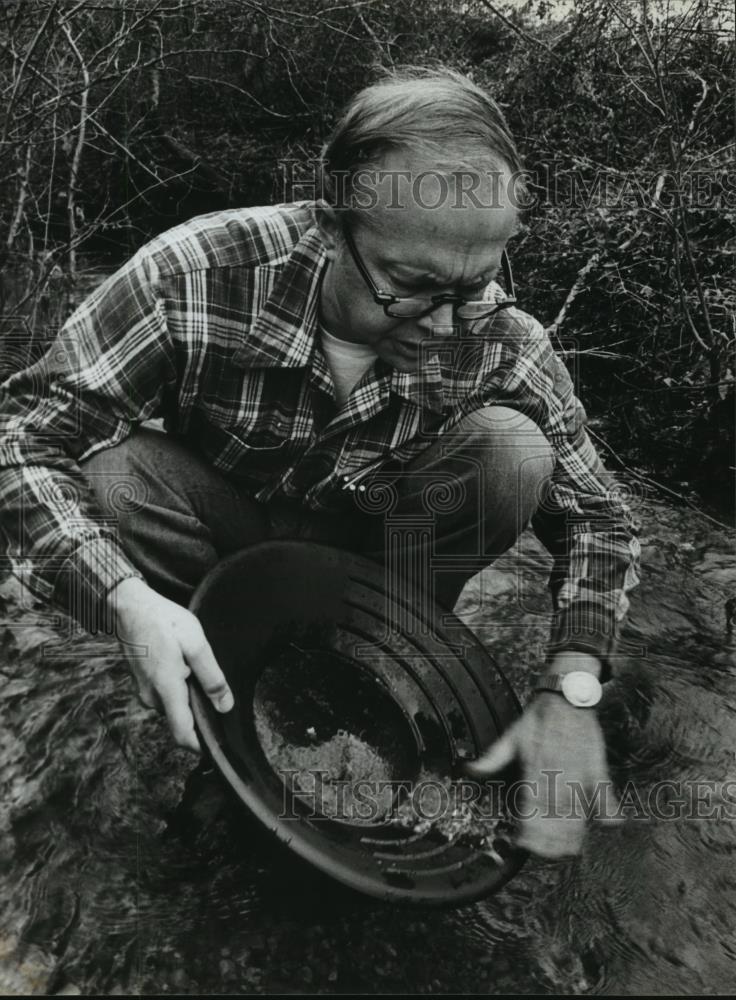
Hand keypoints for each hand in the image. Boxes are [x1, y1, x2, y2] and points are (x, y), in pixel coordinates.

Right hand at [109, 577, 233, 752]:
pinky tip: (182, 664)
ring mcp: (143, 690)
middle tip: (212, 686)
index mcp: (166, 689)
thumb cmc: (162, 620)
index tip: (219, 746)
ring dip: (187, 695)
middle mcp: (151, 696)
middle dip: (198, 711)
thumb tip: (225, 705)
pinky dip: (176, 687)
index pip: (183, 735)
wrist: (128, 606)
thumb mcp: (195, 643)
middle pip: (180, 720)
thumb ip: (211, 677)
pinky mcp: (141, 682)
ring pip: (172, 706)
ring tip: (194, 667)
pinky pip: (163, 694)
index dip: (202, 746)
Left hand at [465, 685, 620, 857]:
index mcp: (535, 762)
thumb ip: (492, 757)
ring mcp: (579, 767)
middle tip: (547, 855)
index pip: (531, 801)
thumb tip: (469, 770)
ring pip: (577, 805)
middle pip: (554, 810)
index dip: (529, 825)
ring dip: (574, 830)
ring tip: (570, 850)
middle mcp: (557, 768)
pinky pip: (604, 789)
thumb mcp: (512, 735)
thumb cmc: (538, 718)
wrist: (566, 694)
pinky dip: (607, 807)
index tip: (524, 842)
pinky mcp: (597, 763)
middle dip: (551, 836)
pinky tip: (608, 824)